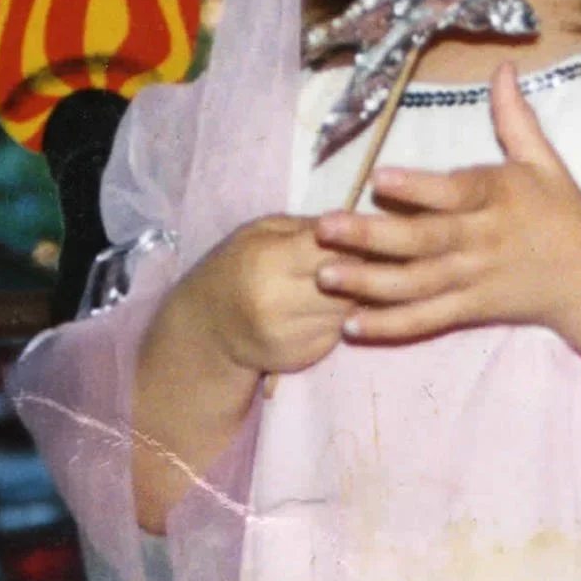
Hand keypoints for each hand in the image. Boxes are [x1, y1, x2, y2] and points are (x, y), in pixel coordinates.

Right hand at [155, 216, 349, 385]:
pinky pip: (341, 329)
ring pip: (351, 307)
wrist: (207, 329)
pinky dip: (346, 315)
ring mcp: (292, 334)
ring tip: (359, 278)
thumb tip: (355, 224)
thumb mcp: (261, 232)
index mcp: (268, 261)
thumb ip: (306, 227)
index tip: (365, 232)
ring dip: (361, 293)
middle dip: (365, 266)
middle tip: (373, 255)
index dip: (355, 238)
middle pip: (350, 280)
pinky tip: (336, 304)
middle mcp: (279, 302)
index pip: (332, 246)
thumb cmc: (236, 266)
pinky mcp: (304, 356)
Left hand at [315, 64, 580, 345]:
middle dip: (372, 236)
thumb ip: (515, 118)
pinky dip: (389, 325)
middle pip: (424, 240)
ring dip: (369, 282)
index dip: (417, 188)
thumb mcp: (544, 161)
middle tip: (325, 227)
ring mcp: (474, 279)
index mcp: (499, 197)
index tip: (378, 178)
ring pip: (417, 284)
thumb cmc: (562, 212)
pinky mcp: (470, 310)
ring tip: (324, 274)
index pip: (455, 192)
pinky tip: (350, 325)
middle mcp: (483, 239)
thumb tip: (503, 68)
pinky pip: (426, 320)